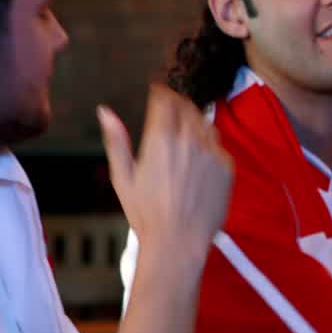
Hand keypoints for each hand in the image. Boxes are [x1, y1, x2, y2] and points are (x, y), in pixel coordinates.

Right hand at [98, 84, 233, 256]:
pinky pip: (218, 146)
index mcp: (161, 138)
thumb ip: (116, 141)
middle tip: (171, 107)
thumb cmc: (146, 213)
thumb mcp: (122, 177)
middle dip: (178, 103)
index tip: (158, 91)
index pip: (165, 99)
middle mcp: (189, 140)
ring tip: (184, 132)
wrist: (179, 241)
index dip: (161, 92)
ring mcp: (211, 153)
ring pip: (205, 123)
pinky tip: (198, 159)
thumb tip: (105, 112)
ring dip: (194, 121)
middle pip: (187, 107)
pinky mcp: (227, 167)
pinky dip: (208, 145)